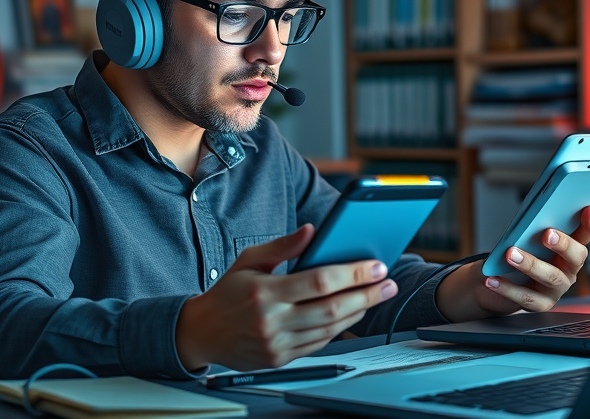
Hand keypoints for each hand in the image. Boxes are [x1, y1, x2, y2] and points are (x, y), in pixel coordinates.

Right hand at [175, 224, 396, 371]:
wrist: (201, 333)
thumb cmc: (227, 293)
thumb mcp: (249, 261)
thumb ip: (282, 246)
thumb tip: (312, 231)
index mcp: (264, 292)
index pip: (319, 282)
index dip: (353, 274)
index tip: (376, 266)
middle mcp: (272, 321)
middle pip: (332, 309)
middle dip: (367, 295)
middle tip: (388, 283)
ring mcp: (277, 344)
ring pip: (330, 329)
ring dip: (359, 312)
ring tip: (375, 296)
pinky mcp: (280, 359)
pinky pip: (319, 344)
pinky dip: (339, 328)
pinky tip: (351, 313)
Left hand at [436, 206, 589, 320]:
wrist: (495, 281)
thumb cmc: (515, 252)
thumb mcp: (524, 238)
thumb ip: (531, 228)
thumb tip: (530, 216)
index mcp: (569, 249)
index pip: (586, 235)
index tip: (588, 209)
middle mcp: (568, 269)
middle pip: (575, 257)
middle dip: (563, 244)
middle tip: (547, 234)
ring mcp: (556, 289)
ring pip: (550, 277)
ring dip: (530, 264)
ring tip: (510, 254)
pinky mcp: (540, 304)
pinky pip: (526, 297)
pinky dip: (507, 288)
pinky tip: (492, 279)